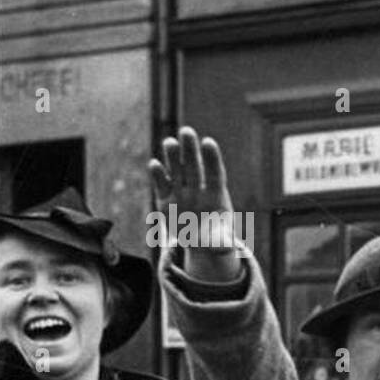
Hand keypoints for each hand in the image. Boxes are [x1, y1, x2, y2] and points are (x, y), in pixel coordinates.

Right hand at [147, 126, 241, 282]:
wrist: (198, 242)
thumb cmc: (214, 237)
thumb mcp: (221, 242)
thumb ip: (222, 242)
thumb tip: (225, 247)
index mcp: (216, 194)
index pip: (214, 173)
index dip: (211, 158)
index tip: (208, 142)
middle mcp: (198, 188)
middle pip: (194, 166)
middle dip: (191, 149)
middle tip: (186, 131)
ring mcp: (181, 191)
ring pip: (177, 170)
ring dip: (173, 156)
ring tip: (170, 142)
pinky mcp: (166, 198)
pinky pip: (162, 184)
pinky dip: (158, 175)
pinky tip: (154, 164)